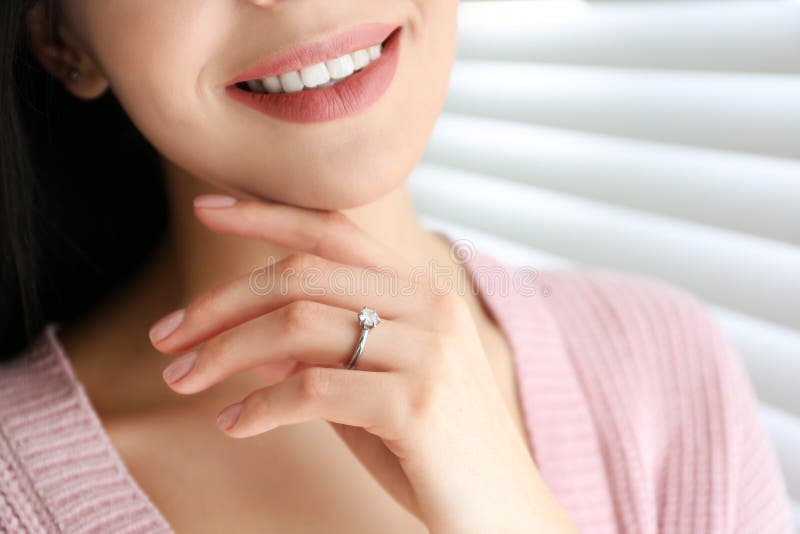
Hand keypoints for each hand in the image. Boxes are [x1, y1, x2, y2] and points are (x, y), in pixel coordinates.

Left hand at [148, 194, 575, 532]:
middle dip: (221, 301)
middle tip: (168, 335)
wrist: (504, 515)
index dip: (269, 215)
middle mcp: (431, 309)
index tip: (208, 209)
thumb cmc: (437, 452)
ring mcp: (429, 354)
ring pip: (299, 326)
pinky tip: (231, 424)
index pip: (337, 233)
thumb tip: (254, 346)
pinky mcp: (417, 407)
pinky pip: (312, 391)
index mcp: (424, 294)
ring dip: (225, 352)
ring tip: (183, 378)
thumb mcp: (376, 391)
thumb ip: (326, 357)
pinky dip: (258, 408)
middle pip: (303, 276)